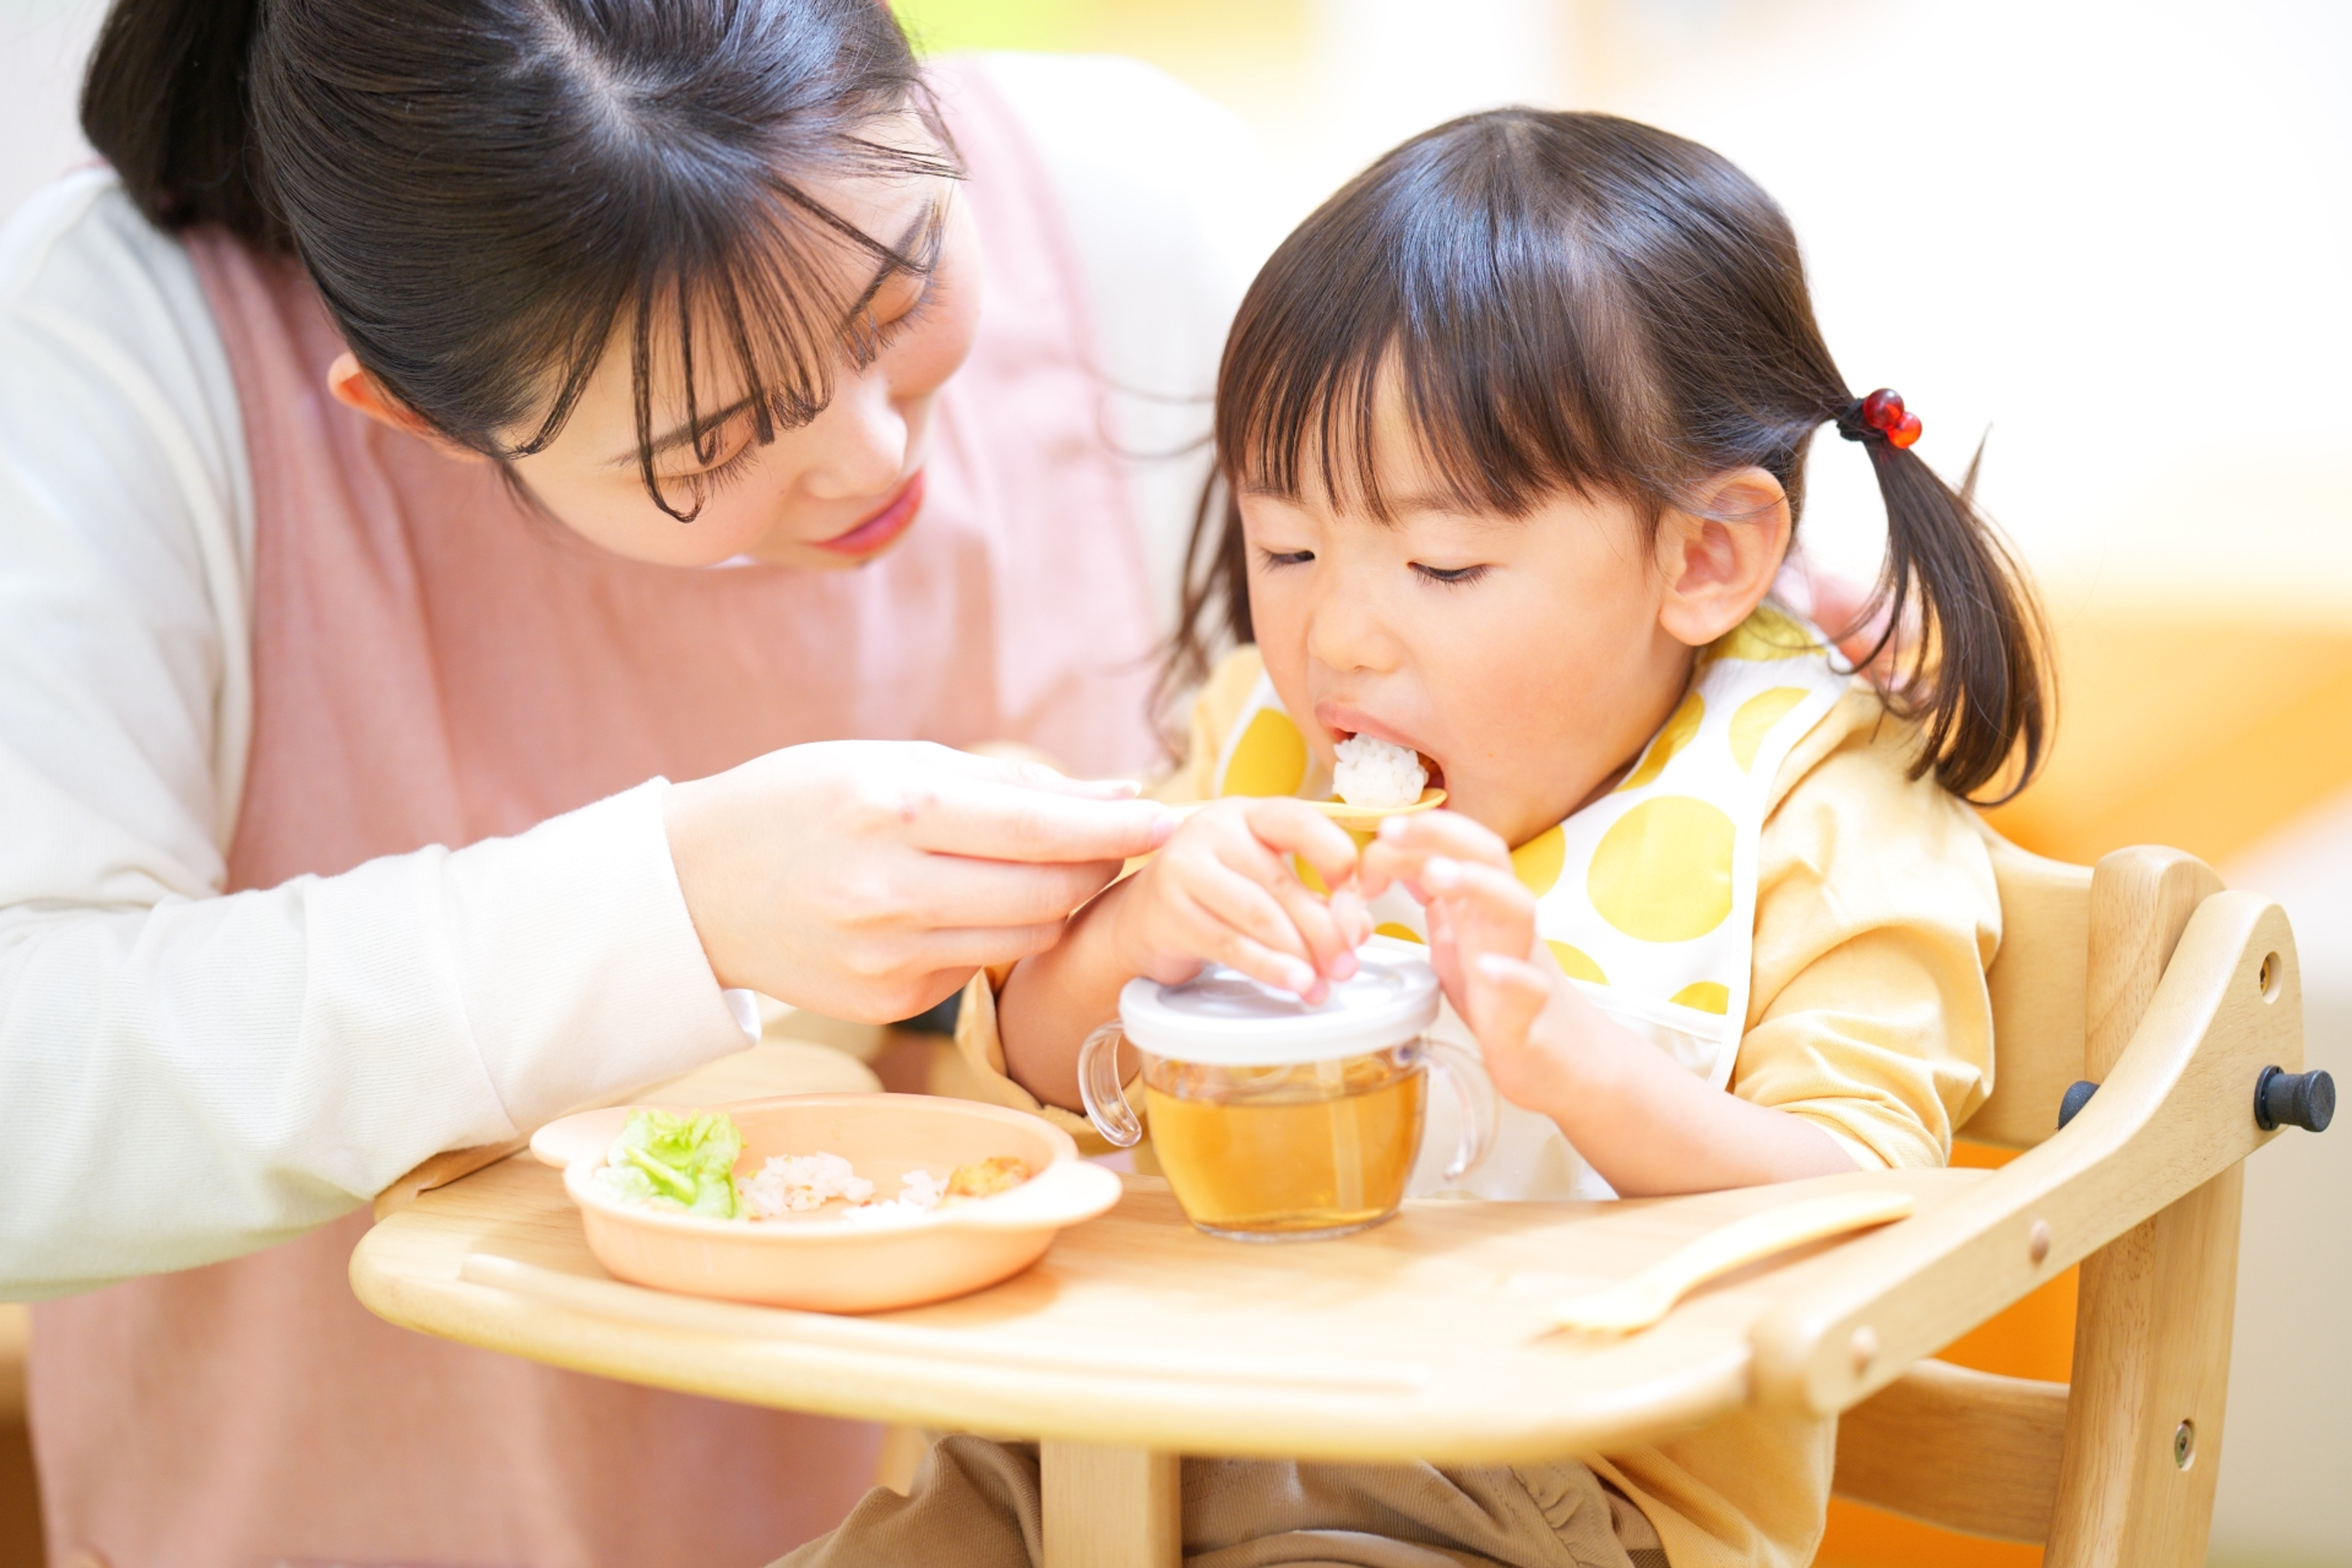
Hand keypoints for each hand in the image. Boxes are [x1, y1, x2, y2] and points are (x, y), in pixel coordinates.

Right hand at [663, 741, 1175, 1022]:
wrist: (692, 887)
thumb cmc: (800, 803)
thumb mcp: (889, 760)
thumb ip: (1005, 784)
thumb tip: (1117, 795)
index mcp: (892, 809)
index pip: (1039, 827)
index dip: (1117, 827)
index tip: (1168, 818)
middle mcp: (889, 889)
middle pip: (1047, 892)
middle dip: (1096, 865)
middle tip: (1114, 839)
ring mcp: (885, 956)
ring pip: (1024, 938)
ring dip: (1055, 903)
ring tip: (1044, 868)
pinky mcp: (884, 1002)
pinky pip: (977, 967)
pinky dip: (993, 936)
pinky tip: (962, 907)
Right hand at [1107, 798, 1371, 999]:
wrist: (1143, 920)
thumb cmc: (1217, 898)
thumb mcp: (1269, 886)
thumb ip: (1317, 899)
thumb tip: (1358, 927)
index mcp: (1248, 813)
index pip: (1299, 821)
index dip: (1335, 855)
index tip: (1355, 894)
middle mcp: (1213, 829)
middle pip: (1282, 881)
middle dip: (1324, 930)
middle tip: (1347, 965)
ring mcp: (1184, 865)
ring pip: (1258, 915)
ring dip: (1299, 954)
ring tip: (1323, 983)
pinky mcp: (1168, 909)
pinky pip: (1230, 943)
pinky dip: (1269, 967)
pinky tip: (1293, 983)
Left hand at [1364, 811, 1858, 1193]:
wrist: (1569, 1065)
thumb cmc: (1510, 1001)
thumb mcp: (1460, 944)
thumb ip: (1437, 903)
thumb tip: (1403, 858)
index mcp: (1485, 907)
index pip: (1460, 844)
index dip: (1418, 830)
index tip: (1375, 835)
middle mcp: (1508, 927)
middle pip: (1491, 855)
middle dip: (1442, 833)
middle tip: (1391, 827)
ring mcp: (1525, 967)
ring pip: (1515, 909)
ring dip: (1475, 885)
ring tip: (1436, 877)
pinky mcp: (1532, 1018)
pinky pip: (1528, 990)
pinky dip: (1507, 975)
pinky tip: (1484, 967)